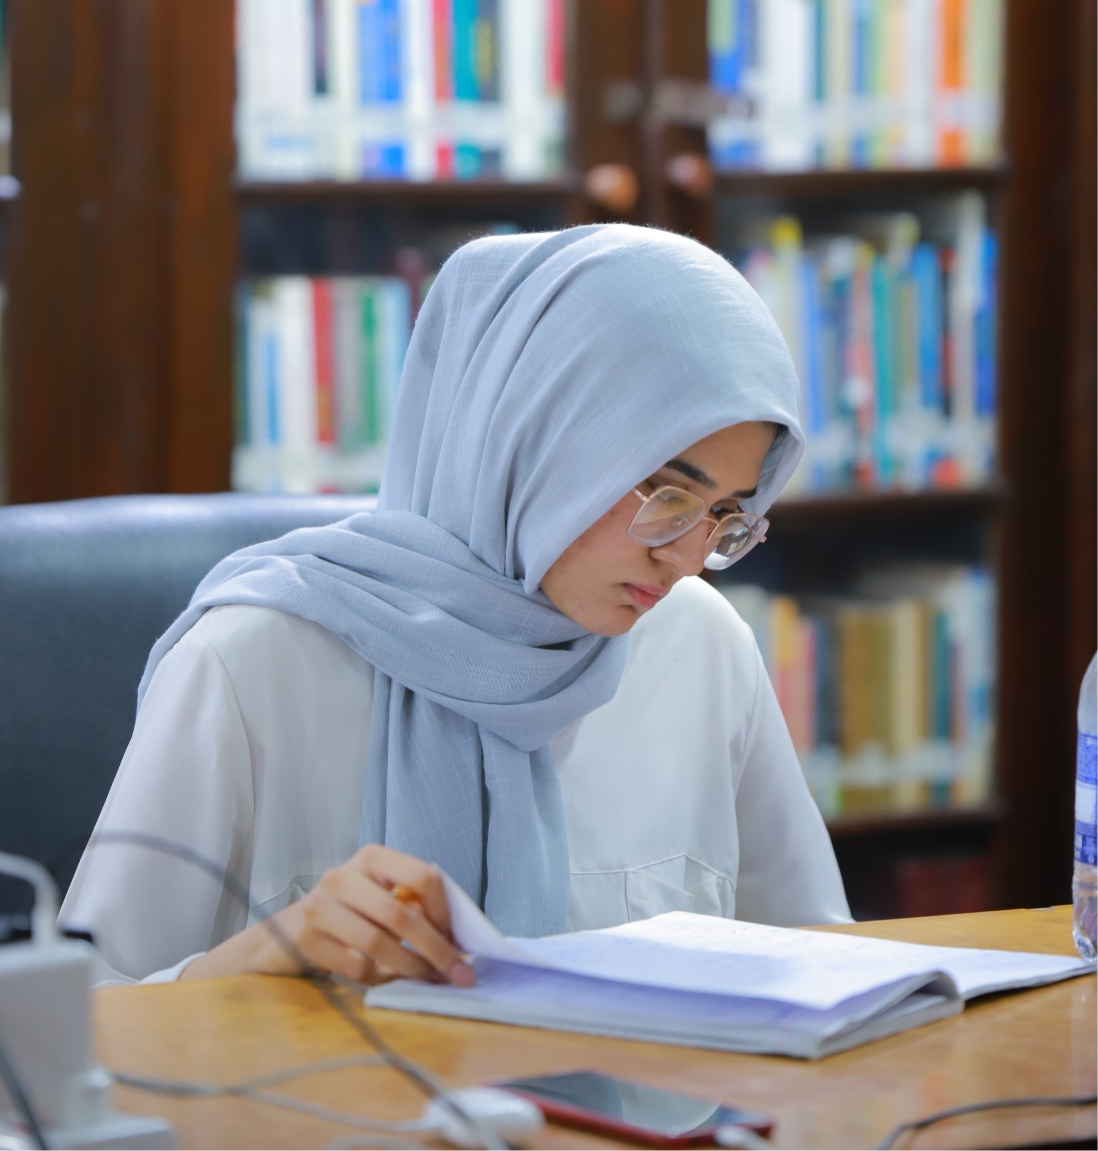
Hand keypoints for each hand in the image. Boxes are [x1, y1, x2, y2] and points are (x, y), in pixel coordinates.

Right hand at [181, 844, 474, 985]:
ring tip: (428, 978)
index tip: (455, 936)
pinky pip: (355, 965)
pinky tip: (388, 977)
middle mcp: (343, 875)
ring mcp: (321, 907)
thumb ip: (411, 904)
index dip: (444, 910)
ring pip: (378, 942)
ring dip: (410, 967)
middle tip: (458, 973)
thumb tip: (453, 935)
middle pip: (401, 914)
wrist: (284, 933)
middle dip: (435, 948)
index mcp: (371, 858)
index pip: (421, 875)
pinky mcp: (307, 940)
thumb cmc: (346, 914)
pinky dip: (379, 976)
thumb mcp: (378, 897)